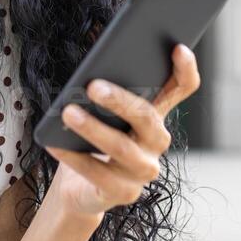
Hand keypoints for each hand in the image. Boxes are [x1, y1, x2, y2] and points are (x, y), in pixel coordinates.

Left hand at [45, 43, 200, 218]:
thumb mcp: (98, 110)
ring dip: (94, 129)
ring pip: (123, 148)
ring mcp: (143, 169)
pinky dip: (74, 157)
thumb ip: (103, 88)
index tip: (178, 48)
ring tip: (68, 113)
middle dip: (120, 101)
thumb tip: (90, 70)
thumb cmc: (90, 139)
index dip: (185, 69)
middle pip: (148, 118)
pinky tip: (55, 143)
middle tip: (93, 86)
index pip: (182, 88)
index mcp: (154, 114)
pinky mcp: (124, 193)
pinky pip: (99, 174)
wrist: (81, 187)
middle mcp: (156, 141)